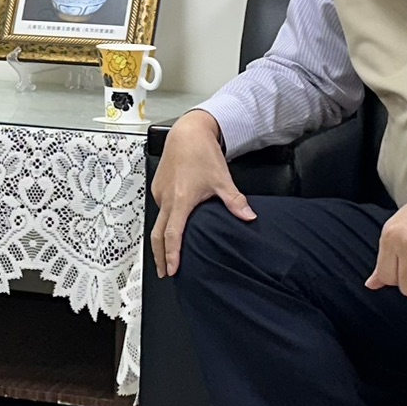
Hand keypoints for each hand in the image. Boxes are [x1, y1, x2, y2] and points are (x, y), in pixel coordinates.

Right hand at [150, 110, 254, 277]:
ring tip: (167, 254)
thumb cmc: (201, 153)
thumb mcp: (222, 179)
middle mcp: (167, 198)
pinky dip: (163, 222)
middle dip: (159, 257)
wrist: (187, 132)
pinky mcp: (158, 187)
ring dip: (161, 239)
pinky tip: (171, 227)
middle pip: (157, 235)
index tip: (172, 270)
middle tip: (163, 272)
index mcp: (181, 200)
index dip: (172, 255)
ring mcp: (160, 192)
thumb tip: (249, 217)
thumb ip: (235, 201)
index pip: (173, 235)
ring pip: (158, 221)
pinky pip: (159, 209)